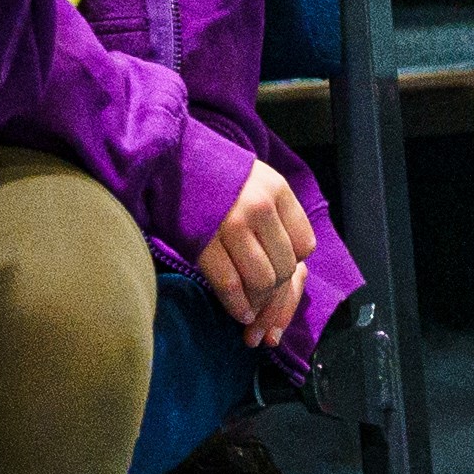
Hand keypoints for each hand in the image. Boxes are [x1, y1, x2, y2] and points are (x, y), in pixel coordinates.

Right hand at [193, 159, 318, 344]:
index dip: (293, 264)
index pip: (304, 245)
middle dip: (275, 291)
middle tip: (262, 298)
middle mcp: (260, 206)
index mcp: (277, 190)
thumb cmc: (215, 177)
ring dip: (257, 302)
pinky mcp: (205, 243)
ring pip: (262, 280)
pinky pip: (230, 285)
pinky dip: (237, 306)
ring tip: (251, 307)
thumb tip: (293, 266)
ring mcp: (232, 224)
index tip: (277, 269)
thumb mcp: (257, 182)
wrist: (169, 161)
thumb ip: (277, 216)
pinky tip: (239, 312)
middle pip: (284, 267)